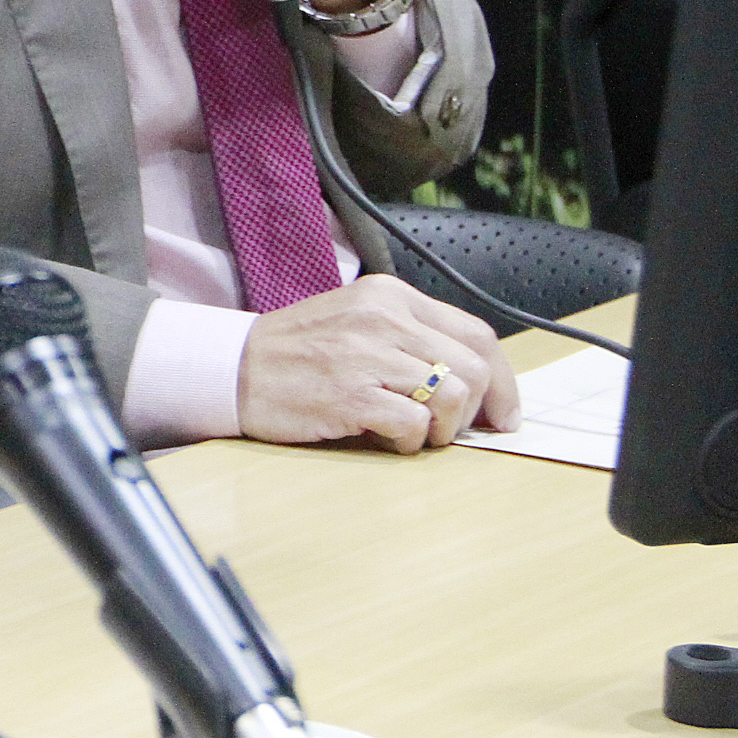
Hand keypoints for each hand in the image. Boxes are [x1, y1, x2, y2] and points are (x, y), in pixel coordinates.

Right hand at [239, 275, 517, 450]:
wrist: (233, 369)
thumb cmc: (298, 354)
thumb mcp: (358, 324)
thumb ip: (412, 339)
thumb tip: (476, 383)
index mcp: (389, 297)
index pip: (476, 334)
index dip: (504, 380)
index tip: (503, 413)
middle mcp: (383, 318)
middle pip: (473, 368)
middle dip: (477, 410)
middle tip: (455, 432)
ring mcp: (366, 355)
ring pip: (453, 395)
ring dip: (442, 428)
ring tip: (411, 431)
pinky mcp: (350, 395)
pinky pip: (414, 424)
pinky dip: (409, 440)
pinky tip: (382, 435)